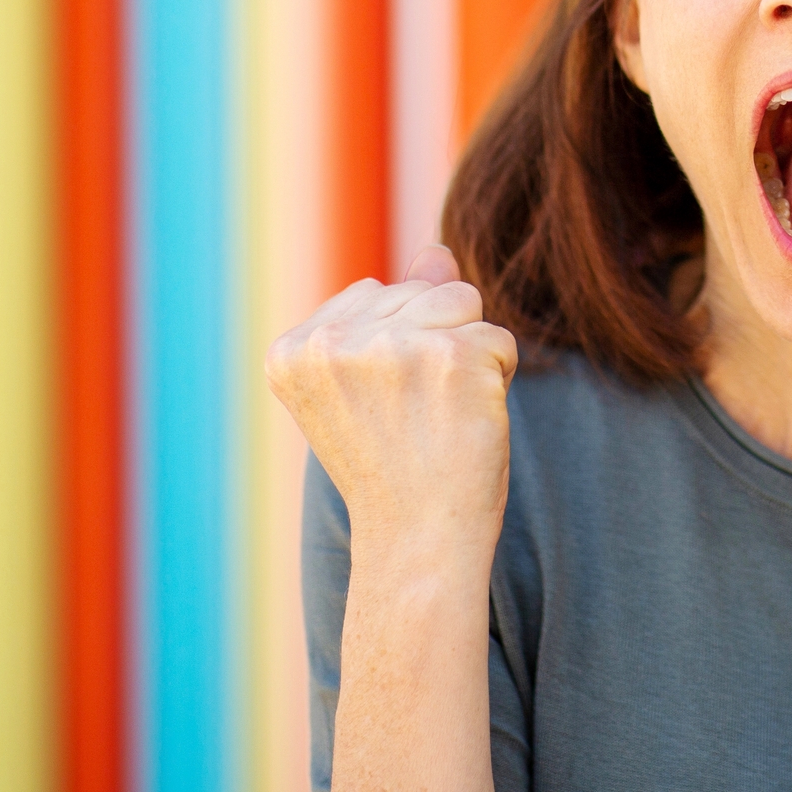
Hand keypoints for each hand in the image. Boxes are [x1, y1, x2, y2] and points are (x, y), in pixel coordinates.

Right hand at [266, 245, 518, 557]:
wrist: (419, 541)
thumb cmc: (396, 467)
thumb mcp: (374, 383)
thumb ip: (396, 309)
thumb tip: (435, 251)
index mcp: (292, 349)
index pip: (377, 293)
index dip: (398, 349)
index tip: (381, 409)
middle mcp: (331, 342)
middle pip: (422, 291)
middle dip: (435, 346)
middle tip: (415, 418)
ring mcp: (392, 345)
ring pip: (464, 303)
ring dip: (468, 356)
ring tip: (440, 414)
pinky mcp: (452, 355)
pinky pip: (499, 336)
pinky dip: (497, 379)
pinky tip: (467, 421)